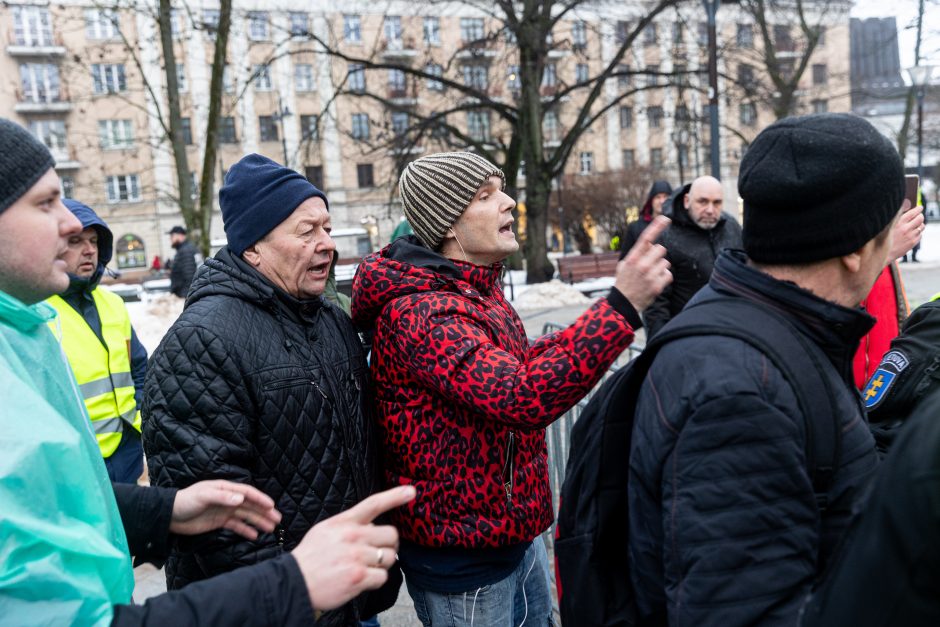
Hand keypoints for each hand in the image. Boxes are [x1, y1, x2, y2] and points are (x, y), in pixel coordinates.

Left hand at [170, 480, 280, 539]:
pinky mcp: (219, 522)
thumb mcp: (203, 496)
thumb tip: (241, 499)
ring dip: (258, 521)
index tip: (272, 506)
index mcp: (225, 489)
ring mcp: (224, 510)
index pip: (247, 493)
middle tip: (277, 519)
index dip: (260, 498)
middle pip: (250, 505)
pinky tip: (254, 536)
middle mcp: (227, 499)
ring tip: (271, 528)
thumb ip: (222, 497)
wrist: (169, 516)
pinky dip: (245, 530)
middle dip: (264, 511)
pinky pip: (236, 525)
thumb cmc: (185, 501)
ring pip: (246, 516)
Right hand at [292, 485, 415, 611]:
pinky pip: (383, 577)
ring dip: (382, 564)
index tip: (411, 492)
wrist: (294, 582)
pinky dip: (375, 580)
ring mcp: (357, 557)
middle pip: (392, 535)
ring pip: (390, 557)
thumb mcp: (325, 530)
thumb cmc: (310, 557)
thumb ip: (349, 525)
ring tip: (365, 567)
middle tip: (378, 552)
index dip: (394, 496)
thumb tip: (371, 526)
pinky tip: (362, 580)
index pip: (374, 504)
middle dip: (389, 545)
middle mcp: (353, 537)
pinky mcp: (359, 577)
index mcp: (344, 522)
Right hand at [615, 215, 672, 310]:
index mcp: (632, 258)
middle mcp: (642, 265)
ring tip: (650, 276)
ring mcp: (650, 276)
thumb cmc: (624, 282)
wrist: (624, 304)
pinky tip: (655, 282)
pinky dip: (664, 278)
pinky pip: (668, 274)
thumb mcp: (624, 265)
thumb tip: (650, 243)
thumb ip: (637, 253)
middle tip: (650, 264)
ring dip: (660, 267)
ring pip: (666, 262)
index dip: (657, 226)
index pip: (646, 238)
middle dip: (657, 255)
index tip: (666, 218)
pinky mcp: (658, 285)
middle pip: (661, 249)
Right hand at [888, 201, 924, 261]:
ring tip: (915, 225)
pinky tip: (912, 234)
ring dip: (919, 225)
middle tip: (918, 216)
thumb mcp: (887, 224)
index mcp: (898, 221)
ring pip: (922, 226)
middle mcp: (906, 228)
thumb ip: (896, 216)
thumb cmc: (882, 237)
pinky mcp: (913, 242)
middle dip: (920, 216)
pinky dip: (918, 233)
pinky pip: (920, 235)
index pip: (914, 212)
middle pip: (920, 218)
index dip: (918, 209)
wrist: (881, 253)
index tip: (920, 208)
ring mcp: (910, 235)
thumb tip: (905, 207)